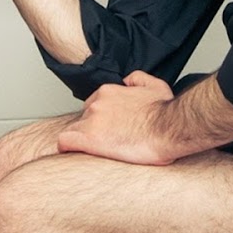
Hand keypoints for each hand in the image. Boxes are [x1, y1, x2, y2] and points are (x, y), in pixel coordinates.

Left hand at [58, 71, 176, 164]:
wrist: (168, 128)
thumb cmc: (165, 112)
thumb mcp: (156, 85)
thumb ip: (138, 78)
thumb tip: (127, 80)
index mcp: (109, 92)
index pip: (93, 105)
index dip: (100, 119)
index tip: (108, 130)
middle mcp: (96, 103)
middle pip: (83, 118)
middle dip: (91, 129)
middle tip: (106, 143)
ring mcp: (91, 120)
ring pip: (74, 130)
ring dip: (81, 140)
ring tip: (94, 152)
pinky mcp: (88, 139)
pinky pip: (65, 142)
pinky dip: (66, 148)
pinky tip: (74, 154)